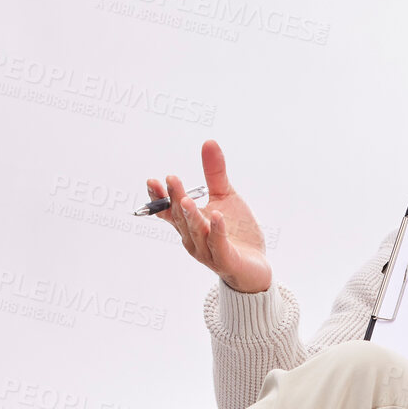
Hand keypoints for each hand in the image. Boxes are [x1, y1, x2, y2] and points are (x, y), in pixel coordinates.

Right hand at [147, 138, 271, 293]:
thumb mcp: (225, 197)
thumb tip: (209, 142)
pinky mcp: (225, 260)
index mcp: (189, 223)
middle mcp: (193, 239)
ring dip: (191, 216)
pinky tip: (216, 216)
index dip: (159, 198)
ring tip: (187, 200)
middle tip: (172, 180)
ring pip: (196, 232)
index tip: (153, 181)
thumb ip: (215, 173)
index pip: (168, 211)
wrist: (255, 266)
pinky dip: (216, 231)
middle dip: (176, 199)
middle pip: (181, 218)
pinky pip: (219, 244)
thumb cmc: (236, 232)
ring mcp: (207, 251)